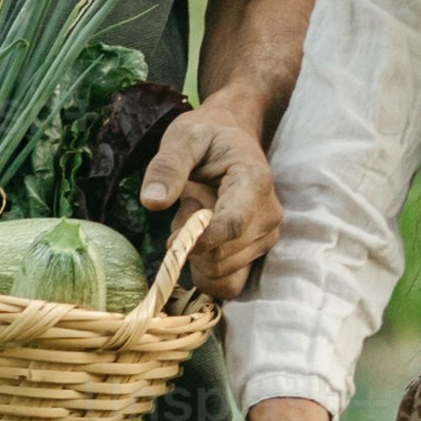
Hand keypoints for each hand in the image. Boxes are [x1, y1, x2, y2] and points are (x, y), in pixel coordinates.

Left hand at [139, 100, 279, 296]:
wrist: (231, 138)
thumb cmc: (206, 136)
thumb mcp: (182, 138)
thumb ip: (167, 167)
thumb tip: (152, 202)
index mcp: (253, 181)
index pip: (233, 225)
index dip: (201, 241)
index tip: (171, 242)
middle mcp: (268, 215)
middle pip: (223, 256)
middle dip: (193, 242)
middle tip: (188, 206)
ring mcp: (266, 237)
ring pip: (222, 273)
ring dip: (198, 255)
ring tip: (197, 217)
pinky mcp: (257, 253)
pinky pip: (229, 284)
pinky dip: (206, 272)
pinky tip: (199, 244)